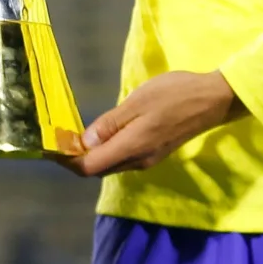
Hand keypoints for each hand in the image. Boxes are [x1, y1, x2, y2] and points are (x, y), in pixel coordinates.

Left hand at [69, 71, 245, 175]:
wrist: (212, 100)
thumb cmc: (175, 95)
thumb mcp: (138, 101)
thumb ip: (111, 123)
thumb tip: (85, 143)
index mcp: (131, 148)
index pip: (89, 166)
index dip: (66, 160)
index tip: (50, 147)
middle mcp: (137, 160)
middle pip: (97, 169)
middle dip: (75, 158)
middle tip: (58, 138)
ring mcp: (147, 158)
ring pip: (110, 164)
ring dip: (90, 155)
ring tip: (74, 135)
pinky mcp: (154, 152)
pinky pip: (122, 158)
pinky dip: (106, 150)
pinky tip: (101, 134)